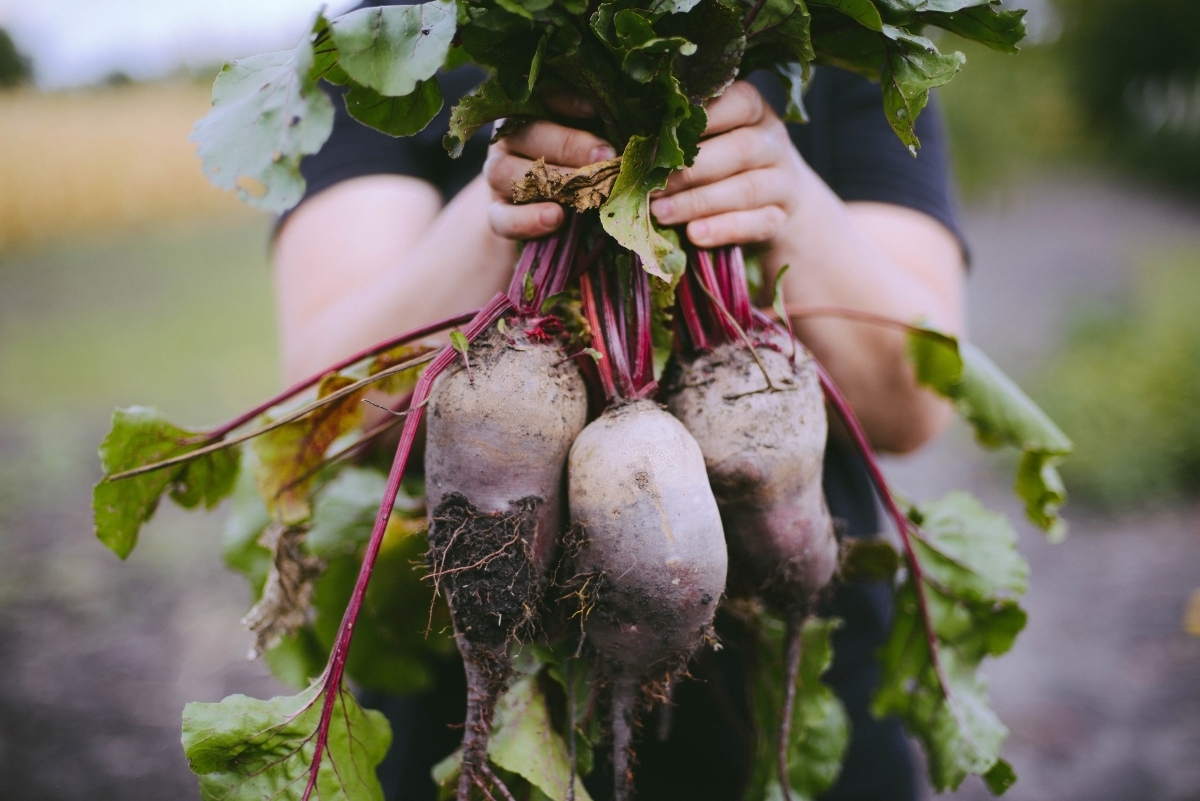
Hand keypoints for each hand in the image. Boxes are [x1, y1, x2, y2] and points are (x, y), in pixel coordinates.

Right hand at [483, 92, 614, 240]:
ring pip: (508, 172)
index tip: (596, 108)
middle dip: (570, 145)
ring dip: (550, 181)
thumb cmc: (584, 167)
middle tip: (605, 156)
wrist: (551, 214)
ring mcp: (497, 174)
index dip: (569, 101)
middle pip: (530, 134)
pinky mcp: (495, 213)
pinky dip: (527, 220)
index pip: (545, 96)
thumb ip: (608, 131)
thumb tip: (638, 127)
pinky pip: (501, 217)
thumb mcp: (596, 144)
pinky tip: (555, 218)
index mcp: (534, 110)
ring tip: (581, 192)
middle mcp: (510, 137)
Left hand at [650, 81, 804, 248]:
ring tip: (661, 213)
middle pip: (740, 149)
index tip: (663, 133)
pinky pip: (757, 223)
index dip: (705, 117)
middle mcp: (772, 141)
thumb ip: (677, 136)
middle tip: (650, 186)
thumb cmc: (723, 161)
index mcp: (753, 110)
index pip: (739, 102)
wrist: (774, 200)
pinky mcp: (781, 216)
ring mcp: (782, 180)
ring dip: (699, 202)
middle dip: (690, 170)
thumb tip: (620, 144)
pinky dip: (723, 229)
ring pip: (746, 188)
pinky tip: (694, 235)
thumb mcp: (707, 139)